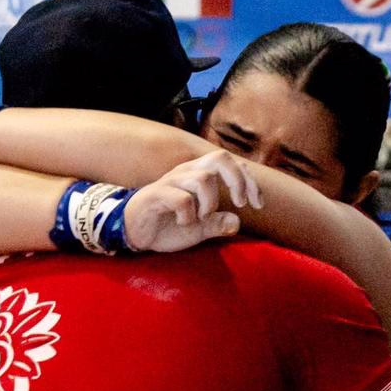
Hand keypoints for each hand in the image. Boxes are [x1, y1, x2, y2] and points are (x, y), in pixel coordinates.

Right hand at [125, 150, 262, 251]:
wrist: (134, 233)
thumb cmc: (166, 226)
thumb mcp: (198, 229)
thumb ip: (217, 224)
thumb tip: (236, 222)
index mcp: (199, 175)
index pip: (232, 164)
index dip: (249, 181)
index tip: (257, 204)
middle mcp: (187, 172)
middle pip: (220, 158)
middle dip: (237, 180)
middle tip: (239, 203)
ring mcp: (171, 182)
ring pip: (202, 179)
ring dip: (209, 203)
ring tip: (201, 218)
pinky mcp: (156, 195)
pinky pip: (182, 199)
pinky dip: (188, 215)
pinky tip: (183, 223)